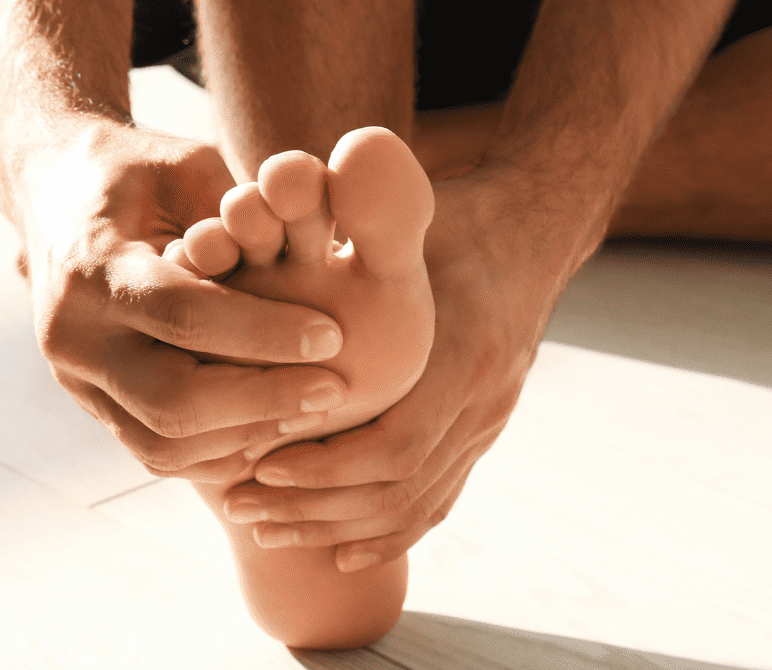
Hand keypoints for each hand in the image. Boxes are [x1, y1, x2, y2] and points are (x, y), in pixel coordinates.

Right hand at [19, 120, 352, 482]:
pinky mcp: (92, 405)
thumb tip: (311, 255)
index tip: (333, 335)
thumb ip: (240, 212)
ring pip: (163, 445)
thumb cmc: (139, 172)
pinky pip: (157, 454)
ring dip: (248, 435)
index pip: (184, 314)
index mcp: (93, 264)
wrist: (54, 192)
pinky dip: (220, 452)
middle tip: (334, 387)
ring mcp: (75, 379)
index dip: (265, 331)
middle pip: (171, 399)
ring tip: (312, 408)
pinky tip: (275, 425)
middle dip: (263, 399)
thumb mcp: (186, 165)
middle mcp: (73, 334)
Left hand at [221, 167, 562, 569]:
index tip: (259, 464)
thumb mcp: (407, 224)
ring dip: (337, 527)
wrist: (531, 232)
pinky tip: (339, 551)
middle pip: (400, 489)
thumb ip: (353, 244)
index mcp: (464, 353)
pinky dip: (389, 534)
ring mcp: (488, 421)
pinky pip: (440, 501)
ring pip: (417, 506)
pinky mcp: (483, 432)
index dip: (324, 467)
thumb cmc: (454, 221)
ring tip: (266, 529)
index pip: (396, 444)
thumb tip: (268, 229)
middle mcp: (483, 399)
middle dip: (314, 508)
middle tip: (240, 507)